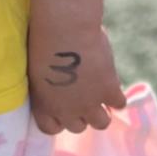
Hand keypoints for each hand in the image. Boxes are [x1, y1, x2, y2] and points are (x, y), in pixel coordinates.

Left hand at [28, 17, 126, 134]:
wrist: (64, 28)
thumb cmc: (43, 38)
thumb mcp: (37, 68)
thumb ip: (49, 85)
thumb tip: (59, 86)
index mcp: (43, 104)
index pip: (50, 128)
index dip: (58, 118)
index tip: (62, 107)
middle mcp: (66, 110)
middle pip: (77, 127)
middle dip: (79, 113)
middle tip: (82, 96)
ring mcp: (89, 103)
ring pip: (101, 122)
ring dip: (100, 110)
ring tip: (98, 95)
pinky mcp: (109, 91)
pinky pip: (119, 104)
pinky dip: (116, 94)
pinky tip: (111, 83)